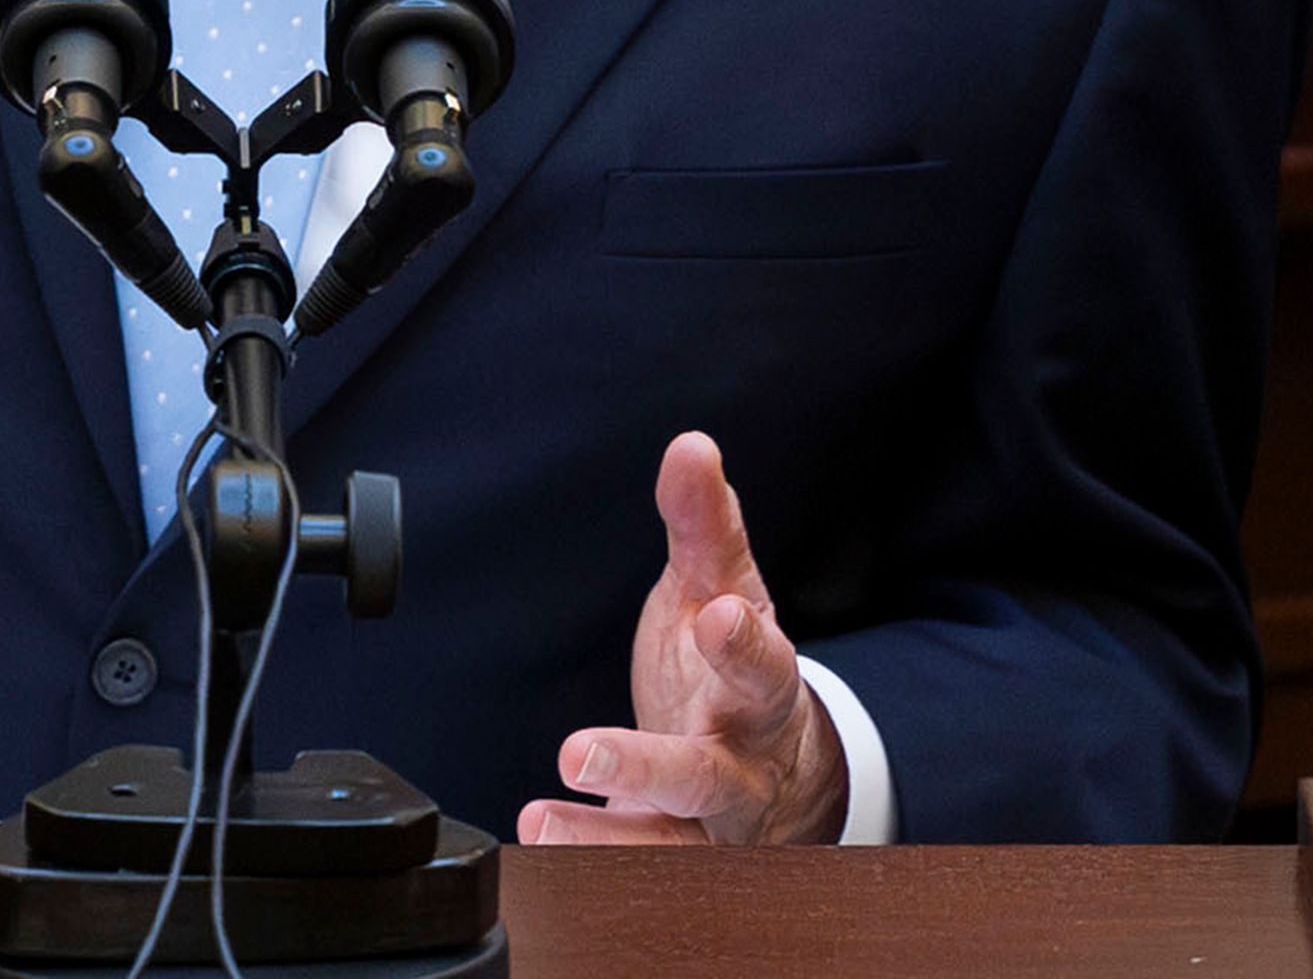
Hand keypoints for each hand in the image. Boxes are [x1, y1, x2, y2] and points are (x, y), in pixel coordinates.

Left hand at [520, 432, 847, 847]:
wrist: (775, 767)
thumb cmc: (733, 666)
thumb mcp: (723, 589)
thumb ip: (705, 523)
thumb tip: (692, 446)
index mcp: (762, 690)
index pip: (764, 665)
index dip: (744, 643)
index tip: (716, 617)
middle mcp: (741, 765)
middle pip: (706, 775)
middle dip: (648, 764)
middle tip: (579, 750)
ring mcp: (708, 823)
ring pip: (667, 842)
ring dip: (602, 836)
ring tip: (543, 817)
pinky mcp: (675, 855)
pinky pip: (634, 867)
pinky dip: (588, 857)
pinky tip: (537, 836)